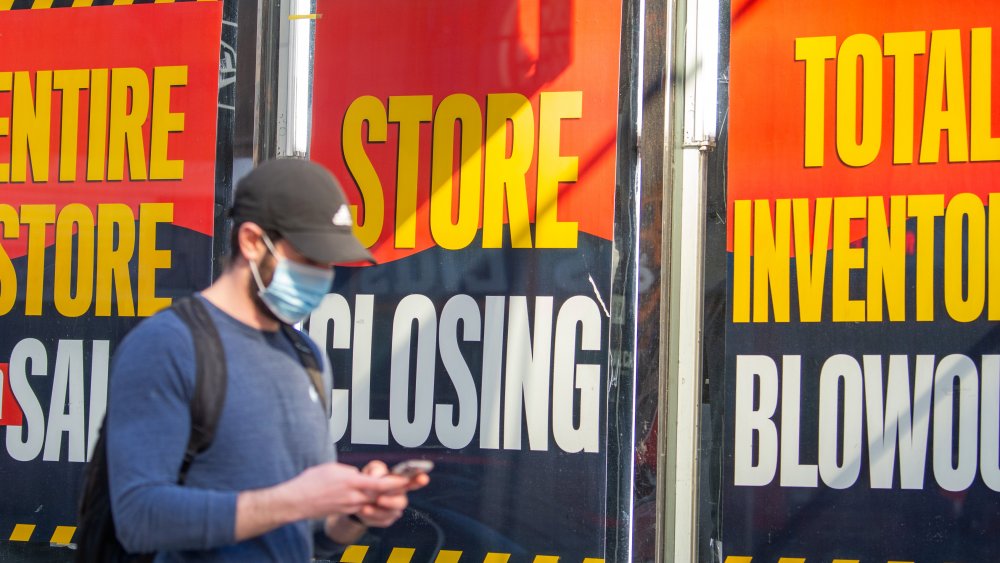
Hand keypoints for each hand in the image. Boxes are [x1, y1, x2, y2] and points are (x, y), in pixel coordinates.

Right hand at [281, 461, 402, 520]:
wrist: (296, 502)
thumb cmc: (311, 482)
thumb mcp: (334, 468)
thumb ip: (351, 472)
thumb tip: (361, 476)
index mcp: (351, 483)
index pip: (379, 484)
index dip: (396, 482)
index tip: (408, 479)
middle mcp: (353, 497)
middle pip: (382, 494)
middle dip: (400, 488)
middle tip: (417, 481)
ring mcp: (350, 506)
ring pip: (374, 499)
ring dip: (387, 494)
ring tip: (401, 487)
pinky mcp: (346, 510)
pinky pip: (364, 504)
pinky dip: (373, 500)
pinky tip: (379, 497)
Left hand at [354, 460, 429, 527]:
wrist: (357, 498)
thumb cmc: (368, 480)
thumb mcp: (370, 471)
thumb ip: (375, 469)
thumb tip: (377, 475)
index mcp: (399, 482)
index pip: (413, 480)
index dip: (419, 479)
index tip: (424, 478)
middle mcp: (400, 496)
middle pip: (402, 502)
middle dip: (392, 501)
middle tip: (379, 499)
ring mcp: (394, 510)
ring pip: (392, 513)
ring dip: (378, 511)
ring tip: (365, 507)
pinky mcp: (386, 520)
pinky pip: (382, 520)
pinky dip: (371, 516)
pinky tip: (363, 511)